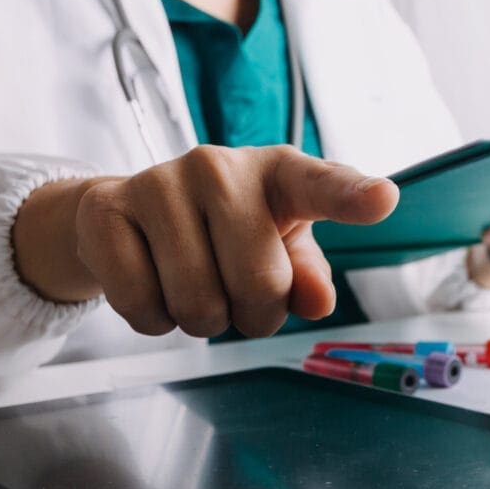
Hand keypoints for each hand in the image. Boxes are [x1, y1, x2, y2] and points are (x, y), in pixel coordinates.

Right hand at [12, 145, 399, 337]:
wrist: (127, 212)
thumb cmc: (226, 229)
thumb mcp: (279, 245)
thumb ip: (306, 274)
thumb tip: (317, 302)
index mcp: (279, 172)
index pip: (321, 184)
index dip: (353, 197)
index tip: (384, 200)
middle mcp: (219, 166)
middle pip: (259, 284)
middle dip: (254, 316)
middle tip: (239, 299)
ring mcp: (158, 182)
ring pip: (197, 304)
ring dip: (202, 322)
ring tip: (196, 289)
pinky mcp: (106, 210)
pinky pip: (142, 305)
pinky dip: (154, 319)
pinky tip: (153, 287)